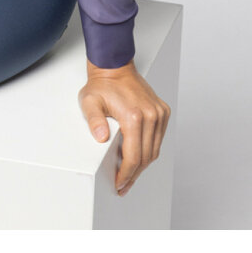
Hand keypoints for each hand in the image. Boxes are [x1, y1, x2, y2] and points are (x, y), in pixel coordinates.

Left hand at [78, 58, 170, 196]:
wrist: (114, 66)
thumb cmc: (102, 85)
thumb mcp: (89, 102)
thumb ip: (94, 121)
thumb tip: (101, 137)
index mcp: (134, 116)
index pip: (134, 156)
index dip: (126, 174)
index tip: (119, 184)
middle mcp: (151, 115)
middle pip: (146, 157)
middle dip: (134, 175)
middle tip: (123, 186)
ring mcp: (159, 113)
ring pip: (154, 150)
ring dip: (142, 165)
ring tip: (130, 175)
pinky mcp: (162, 111)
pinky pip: (158, 138)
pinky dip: (149, 150)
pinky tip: (138, 156)